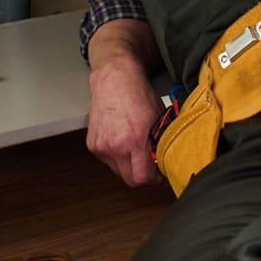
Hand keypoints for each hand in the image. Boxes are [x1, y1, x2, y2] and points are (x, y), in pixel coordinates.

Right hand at [85, 56, 163, 186]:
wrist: (115, 80)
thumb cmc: (138, 95)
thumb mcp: (159, 119)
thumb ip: (162, 143)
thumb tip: (168, 161)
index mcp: (134, 140)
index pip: (143, 178)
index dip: (154, 178)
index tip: (158, 172)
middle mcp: (115, 146)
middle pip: (130, 180)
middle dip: (142, 174)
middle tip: (149, 163)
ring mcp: (101, 146)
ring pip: (119, 171)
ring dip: (129, 165)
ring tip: (135, 147)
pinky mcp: (92, 145)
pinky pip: (108, 161)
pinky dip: (117, 156)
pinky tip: (122, 141)